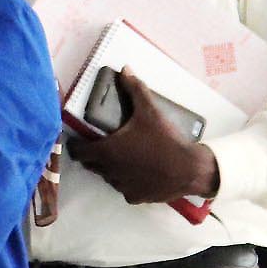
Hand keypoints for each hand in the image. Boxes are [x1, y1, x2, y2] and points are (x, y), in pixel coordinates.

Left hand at [68, 70, 219, 204]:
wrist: (190, 169)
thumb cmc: (165, 139)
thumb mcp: (149, 111)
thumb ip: (135, 89)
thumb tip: (125, 69)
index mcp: (106, 151)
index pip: (78, 152)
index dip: (76, 145)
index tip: (79, 140)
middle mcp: (109, 172)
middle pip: (91, 165)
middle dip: (93, 155)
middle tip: (104, 145)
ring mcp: (122, 187)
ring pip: (108, 178)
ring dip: (112, 169)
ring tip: (125, 157)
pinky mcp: (135, 197)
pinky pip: (125, 189)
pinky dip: (128, 182)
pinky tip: (139, 172)